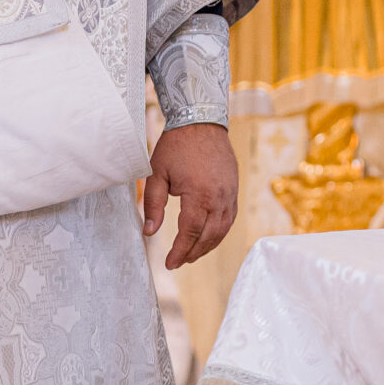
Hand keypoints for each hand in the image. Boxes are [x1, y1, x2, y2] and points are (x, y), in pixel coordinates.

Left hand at [142, 123, 237, 269]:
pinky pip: (229, 218)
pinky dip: (219, 232)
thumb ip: (153, 205)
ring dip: (208, 246)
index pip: (191, 232)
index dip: (180, 251)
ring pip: (222, 229)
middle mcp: (219, 197)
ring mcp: (230, 193)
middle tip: (178, 262)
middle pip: (209, 236)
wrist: (201, 121)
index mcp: (199, 194)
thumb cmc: (177, 146)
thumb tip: (149, 232)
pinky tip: (208, 237)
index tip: (169, 263)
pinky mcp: (234, 189)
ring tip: (192, 254)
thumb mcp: (157, 174)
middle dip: (193, 253)